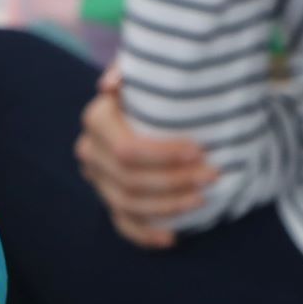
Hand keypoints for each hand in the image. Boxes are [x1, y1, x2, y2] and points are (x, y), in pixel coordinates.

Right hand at [75, 64, 217, 248]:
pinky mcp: (109, 199)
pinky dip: (146, 235)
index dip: (164, 155)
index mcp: (96, 118)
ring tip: (202, 197)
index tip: (200, 151)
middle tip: (213, 175)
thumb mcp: (150, 66)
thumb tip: (111, 85)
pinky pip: (123, 224)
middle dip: (175, 181)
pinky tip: (172, 238)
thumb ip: (132, 66)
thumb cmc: (158, 82)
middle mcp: (90, 151)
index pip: (127, 149)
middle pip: (131, 180)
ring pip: (128, 205)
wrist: (156, 102)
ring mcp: (98, 180)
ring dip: (168, 206)